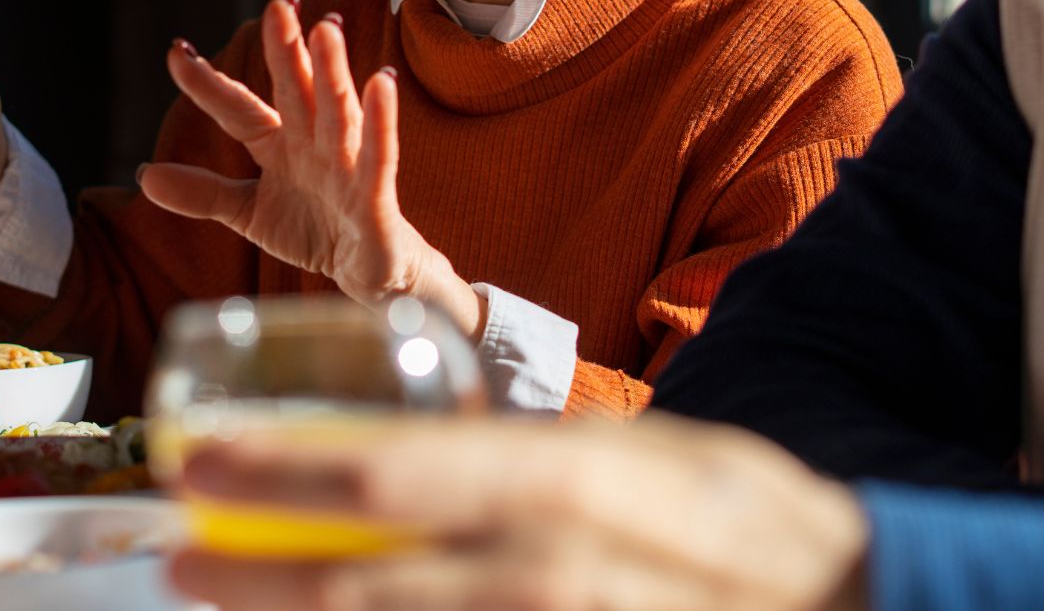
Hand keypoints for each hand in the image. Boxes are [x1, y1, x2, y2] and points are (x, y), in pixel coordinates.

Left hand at [137, 0, 483, 336]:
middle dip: (286, 50)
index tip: (176, 52)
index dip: (209, 84)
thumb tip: (145, 175)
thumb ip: (204, 192)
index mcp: (280, 145)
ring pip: (338, 111)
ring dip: (331, 72)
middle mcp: (313, 144)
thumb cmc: (317, 230)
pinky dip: (380, 122)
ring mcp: (346, 166)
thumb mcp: (250, 212)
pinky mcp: (376, 196)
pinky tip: (381, 82)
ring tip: (325, 27)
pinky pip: (379, 155)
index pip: (239, 110)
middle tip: (276, 4)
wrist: (368, 273)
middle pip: (296, 91)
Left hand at [169, 415, 869, 610]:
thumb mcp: (658, 453)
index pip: (415, 471)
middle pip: (395, 582)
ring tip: (231, 608)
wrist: (864, 606)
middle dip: (272, 575)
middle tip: (179, 559)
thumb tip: (416, 449)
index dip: (293, 471)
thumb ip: (544, 454)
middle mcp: (577, 574)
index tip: (200, 466)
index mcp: (593, 483)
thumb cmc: (745, 524)